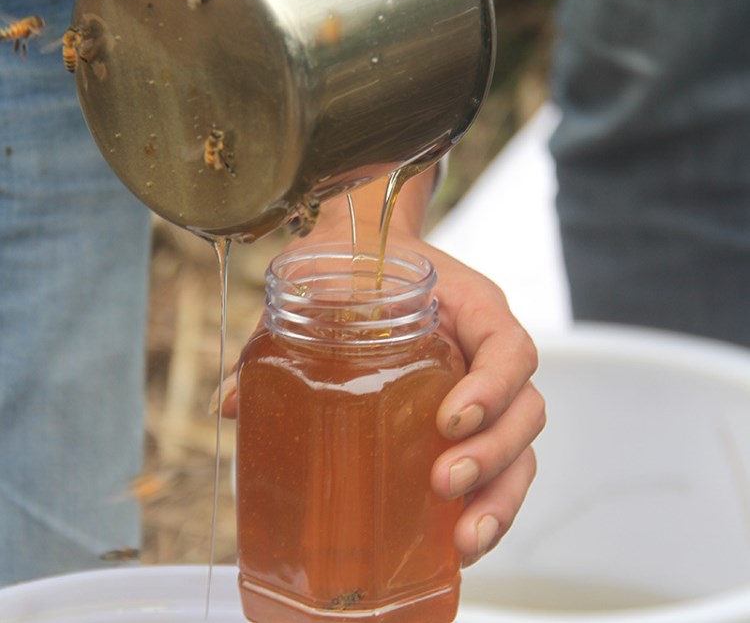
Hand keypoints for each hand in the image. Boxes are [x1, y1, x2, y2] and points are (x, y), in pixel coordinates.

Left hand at [212, 172, 544, 565]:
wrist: (375, 250)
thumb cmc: (361, 261)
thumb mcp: (324, 277)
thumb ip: (280, 329)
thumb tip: (228, 402)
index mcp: (472, 309)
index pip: (508, 348)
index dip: (492, 387)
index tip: (449, 417)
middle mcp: (486, 352)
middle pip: (525, 410)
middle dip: (493, 454)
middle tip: (443, 481)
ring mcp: (484, 390)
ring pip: (520, 448)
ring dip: (498, 496)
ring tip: (463, 539)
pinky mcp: (469, 424)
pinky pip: (497, 468)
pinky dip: (486, 506)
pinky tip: (454, 542)